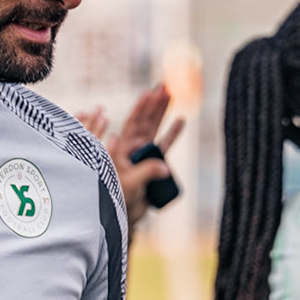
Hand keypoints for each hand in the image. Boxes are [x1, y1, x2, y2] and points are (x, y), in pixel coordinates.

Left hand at [79, 84, 184, 231]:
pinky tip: (180, 121)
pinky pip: (163, 145)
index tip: (150, 93)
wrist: (121, 215)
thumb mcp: (131, 185)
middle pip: (145, 120)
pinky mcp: (152, 163)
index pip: (132, 123)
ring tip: (171, 94)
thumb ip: (147, 173)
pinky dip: (172, 134)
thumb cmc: (118, 199)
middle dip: (154, 102)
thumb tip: (165, 165)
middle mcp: (132, 148)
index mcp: (122, 149)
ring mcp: (142, 154)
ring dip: (162, 112)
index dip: (141, 108)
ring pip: (154, 128)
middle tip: (164, 84)